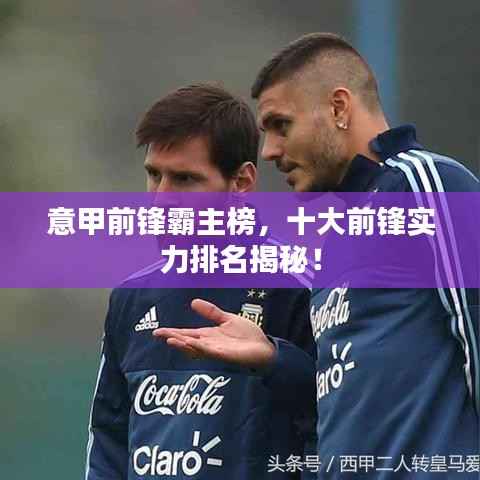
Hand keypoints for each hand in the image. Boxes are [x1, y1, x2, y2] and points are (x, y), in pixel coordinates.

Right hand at [153, 298, 275, 368]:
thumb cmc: (247, 335)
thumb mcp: (227, 319)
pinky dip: (200, 348)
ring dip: (182, 344)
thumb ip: (211, 312)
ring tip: (170, 339)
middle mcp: (209, 344)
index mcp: (208, 335)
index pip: (187, 334)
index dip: (172, 332)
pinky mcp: (225, 355)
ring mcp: (216, 350)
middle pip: (187, 341)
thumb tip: (193, 302)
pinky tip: (191, 343)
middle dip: (173, 338)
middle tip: (158, 334)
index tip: (157, 331)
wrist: (264, 347)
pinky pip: (210, 352)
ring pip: (195, 348)